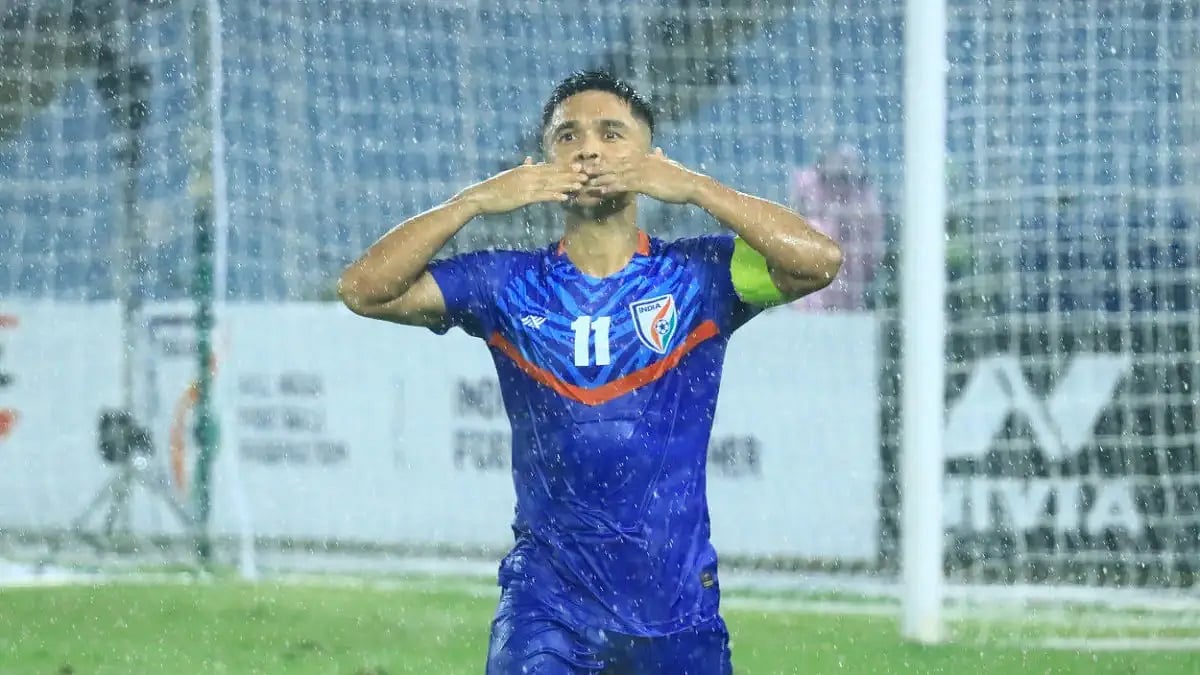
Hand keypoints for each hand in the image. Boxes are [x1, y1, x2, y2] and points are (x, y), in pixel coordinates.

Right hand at [462, 157, 589, 214]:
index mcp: (527, 169)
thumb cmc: (495, 187)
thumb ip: (523, 166)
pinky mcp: (523, 197)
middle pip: (554, 174)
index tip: (578, 165)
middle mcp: (529, 175)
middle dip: (570, 174)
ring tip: (580, 185)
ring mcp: (527, 186)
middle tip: (586, 174)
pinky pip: (542, 196)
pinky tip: (564, 197)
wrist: (481, 195)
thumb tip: (530, 159)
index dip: (565, 167)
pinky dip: (554, 196)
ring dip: (567, 184)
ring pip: (551, 184)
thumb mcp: (511, 173)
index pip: (549, 167)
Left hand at [584, 148, 704, 203]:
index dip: (603, 162)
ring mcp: (641, 171)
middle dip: (595, 168)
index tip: (589, 164)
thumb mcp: (668, 165)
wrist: (692, 185)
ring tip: (582, 182)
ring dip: (598, 178)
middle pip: (613, 164)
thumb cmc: (681, 179)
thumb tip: (658, 151)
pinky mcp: (644, 182)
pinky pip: (623, 185)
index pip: (620, 159)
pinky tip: (599, 191)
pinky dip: (610, 187)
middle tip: (578, 171)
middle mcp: (640, 162)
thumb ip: (660, 157)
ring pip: (614, 174)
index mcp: (644, 158)